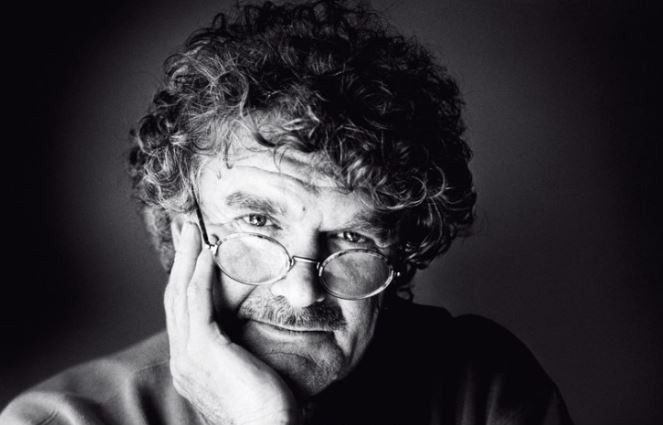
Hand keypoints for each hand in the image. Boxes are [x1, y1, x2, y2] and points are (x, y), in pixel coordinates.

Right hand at [164, 222, 298, 424]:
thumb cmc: (266, 409)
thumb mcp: (244, 374)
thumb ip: (236, 352)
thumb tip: (246, 332)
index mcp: (189, 365)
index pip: (181, 312)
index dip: (182, 278)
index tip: (189, 252)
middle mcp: (181, 359)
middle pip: (174, 298)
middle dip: (179, 260)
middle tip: (184, 228)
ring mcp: (188, 355)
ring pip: (181, 294)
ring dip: (187, 257)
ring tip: (192, 229)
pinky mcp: (204, 349)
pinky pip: (198, 302)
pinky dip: (200, 274)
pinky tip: (208, 252)